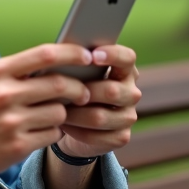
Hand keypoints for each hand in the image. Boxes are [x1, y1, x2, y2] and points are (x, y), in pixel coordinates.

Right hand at [0, 43, 93, 182]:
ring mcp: (11, 122)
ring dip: (62, 115)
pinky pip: (52, 134)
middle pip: (60, 84)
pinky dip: (52, 133)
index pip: (45, 54)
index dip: (72, 53)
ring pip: (60, 112)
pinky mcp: (17, 146)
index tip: (88, 55)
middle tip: (83, 93)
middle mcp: (4, 94)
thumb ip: (17, 72)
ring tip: (48, 117)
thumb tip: (58, 62)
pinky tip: (38, 133)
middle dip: (78, 89)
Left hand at [56, 44, 140, 158]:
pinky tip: (63, 125)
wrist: (76, 123)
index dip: (113, 55)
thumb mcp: (76, 72)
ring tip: (57, 109)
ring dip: (75, 114)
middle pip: (112, 91)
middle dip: (83, 92)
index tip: (93, 55)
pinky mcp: (121, 137)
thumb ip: (76, 61)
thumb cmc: (74, 86)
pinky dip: (76, 131)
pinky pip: (97, 136)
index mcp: (124, 70)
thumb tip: (62, 51)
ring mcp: (129, 116)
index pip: (127, 58)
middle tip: (61, 91)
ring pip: (100, 117)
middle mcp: (132, 92)